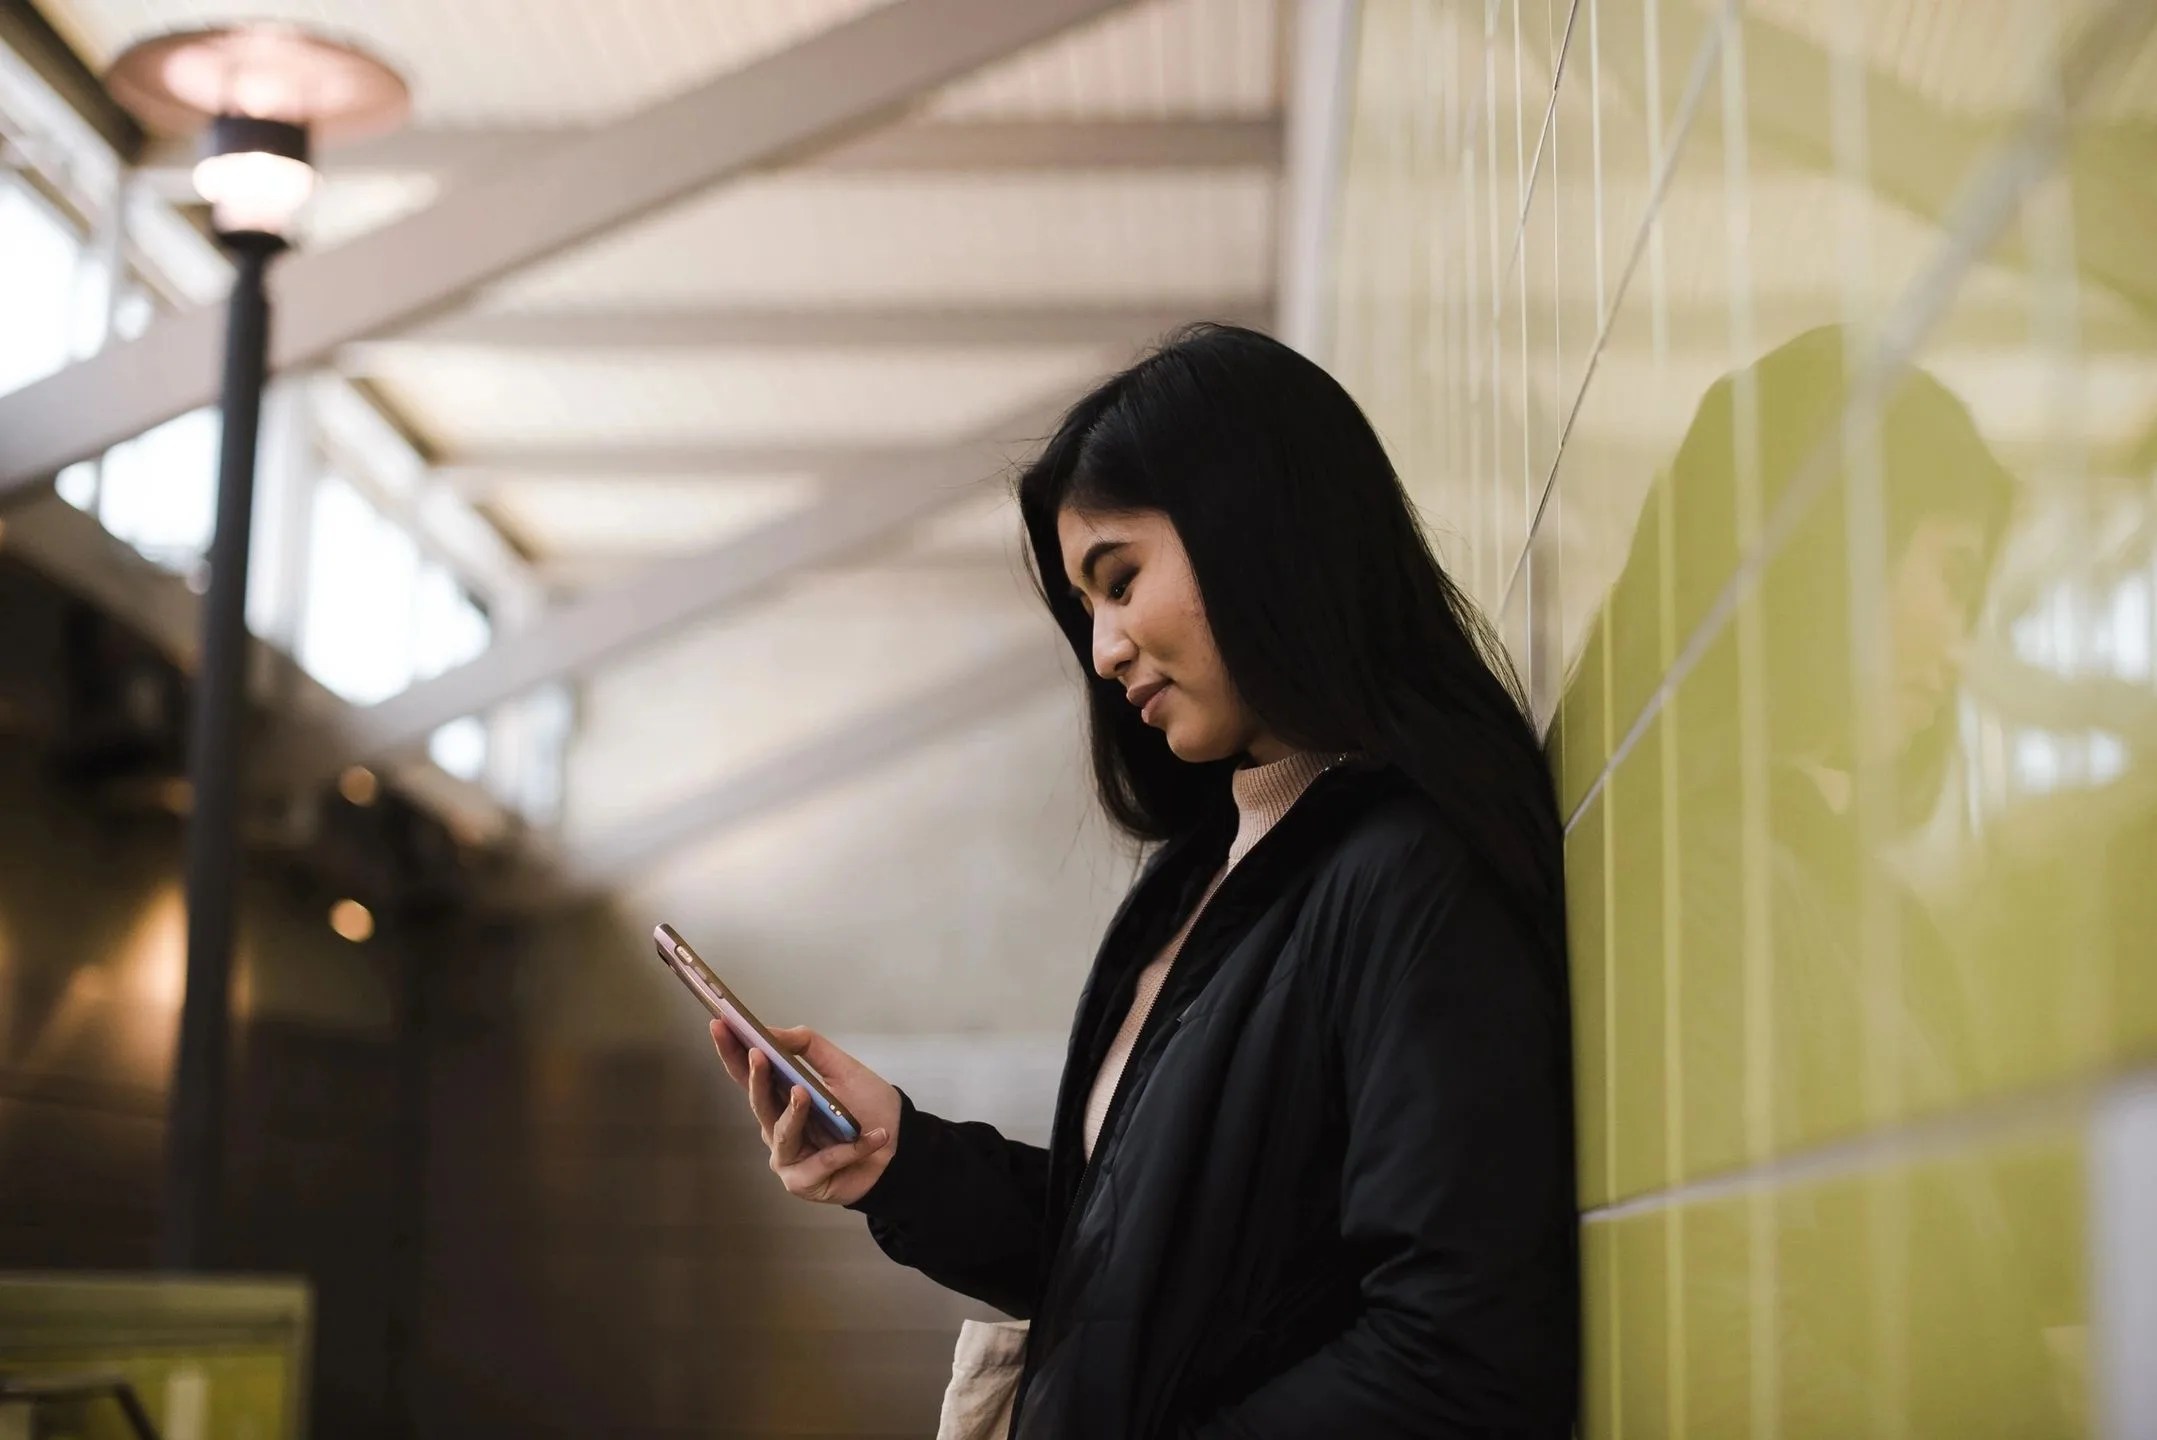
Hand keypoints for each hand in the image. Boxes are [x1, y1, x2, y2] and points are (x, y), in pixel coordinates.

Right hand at [709, 1021, 900, 1205]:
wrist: (901, 1147)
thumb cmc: (868, 1108)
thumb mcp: (841, 1068)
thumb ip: (808, 1046)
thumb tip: (771, 1030)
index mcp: (780, 1100)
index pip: (749, 1075)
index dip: (731, 1052)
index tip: (719, 1025)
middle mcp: (777, 1129)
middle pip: (759, 1104)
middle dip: (756, 1078)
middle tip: (756, 1054)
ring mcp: (788, 1158)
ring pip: (783, 1134)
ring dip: (794, 1113)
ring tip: (804, 1093)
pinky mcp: (804, 1182)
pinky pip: (823, 1161)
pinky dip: (850, 1148)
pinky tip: (874, 1136)